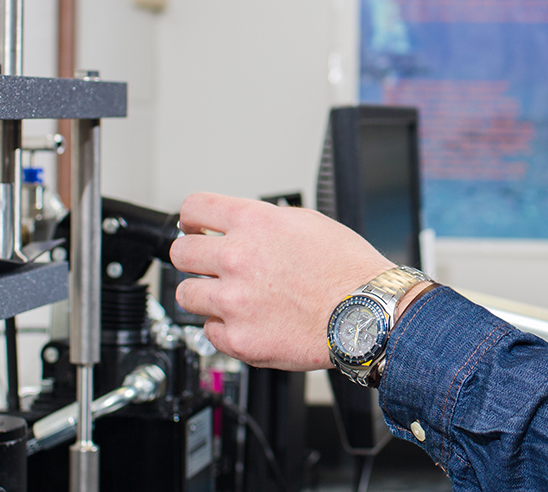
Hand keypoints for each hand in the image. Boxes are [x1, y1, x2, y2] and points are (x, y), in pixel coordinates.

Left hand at [169, 192, 393, 370]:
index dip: (191, 219)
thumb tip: (243, 225)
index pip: (194, 209)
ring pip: (185, 295)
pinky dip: (224, 327)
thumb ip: (266, 222)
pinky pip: (209, 331)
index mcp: (254, 224)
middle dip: (193, 256)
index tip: (194, 227)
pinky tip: (247, 321)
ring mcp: (234, 302)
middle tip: (207, 265)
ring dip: (203, 295)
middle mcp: (237, 259)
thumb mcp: (309, 222)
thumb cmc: (349, 270)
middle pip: (179, 253)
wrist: (368, 313)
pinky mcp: (239, 338)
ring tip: (228, 297)